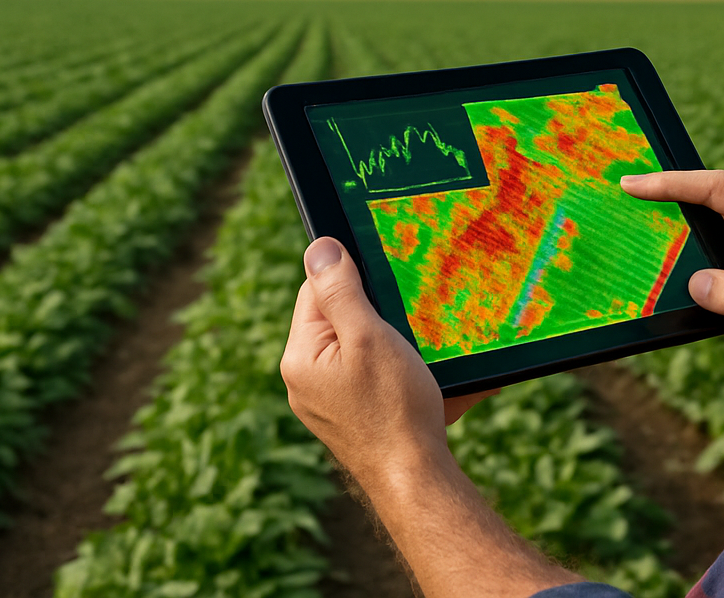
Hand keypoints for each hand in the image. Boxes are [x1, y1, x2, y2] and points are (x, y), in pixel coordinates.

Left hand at [280, 238, 491, 478]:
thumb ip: (341, 291)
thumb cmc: (393, 406)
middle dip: (376, 310)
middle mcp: (305, 380)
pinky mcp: (351, 416)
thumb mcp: (369, 337)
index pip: (315, 291)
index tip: (389, 276)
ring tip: (419, 347)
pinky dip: (396, 367)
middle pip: (338, 320)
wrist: (414, 477)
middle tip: (411, 314)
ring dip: (390, 339)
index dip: (352, 277)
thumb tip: (319, 246)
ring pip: (359, 347)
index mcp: (300, 356)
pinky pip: (370, 376)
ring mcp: (327, 402)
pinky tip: (423, 374)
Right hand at [621, 171, 723, 348]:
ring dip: (703, 247)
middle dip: (679, 215)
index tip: (632, 184)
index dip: (672, 185)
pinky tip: (707, 280)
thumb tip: (695, 283)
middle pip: (717, 202)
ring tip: (672, 265)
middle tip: (635, 221)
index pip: (717, 187)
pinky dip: (720, 259)